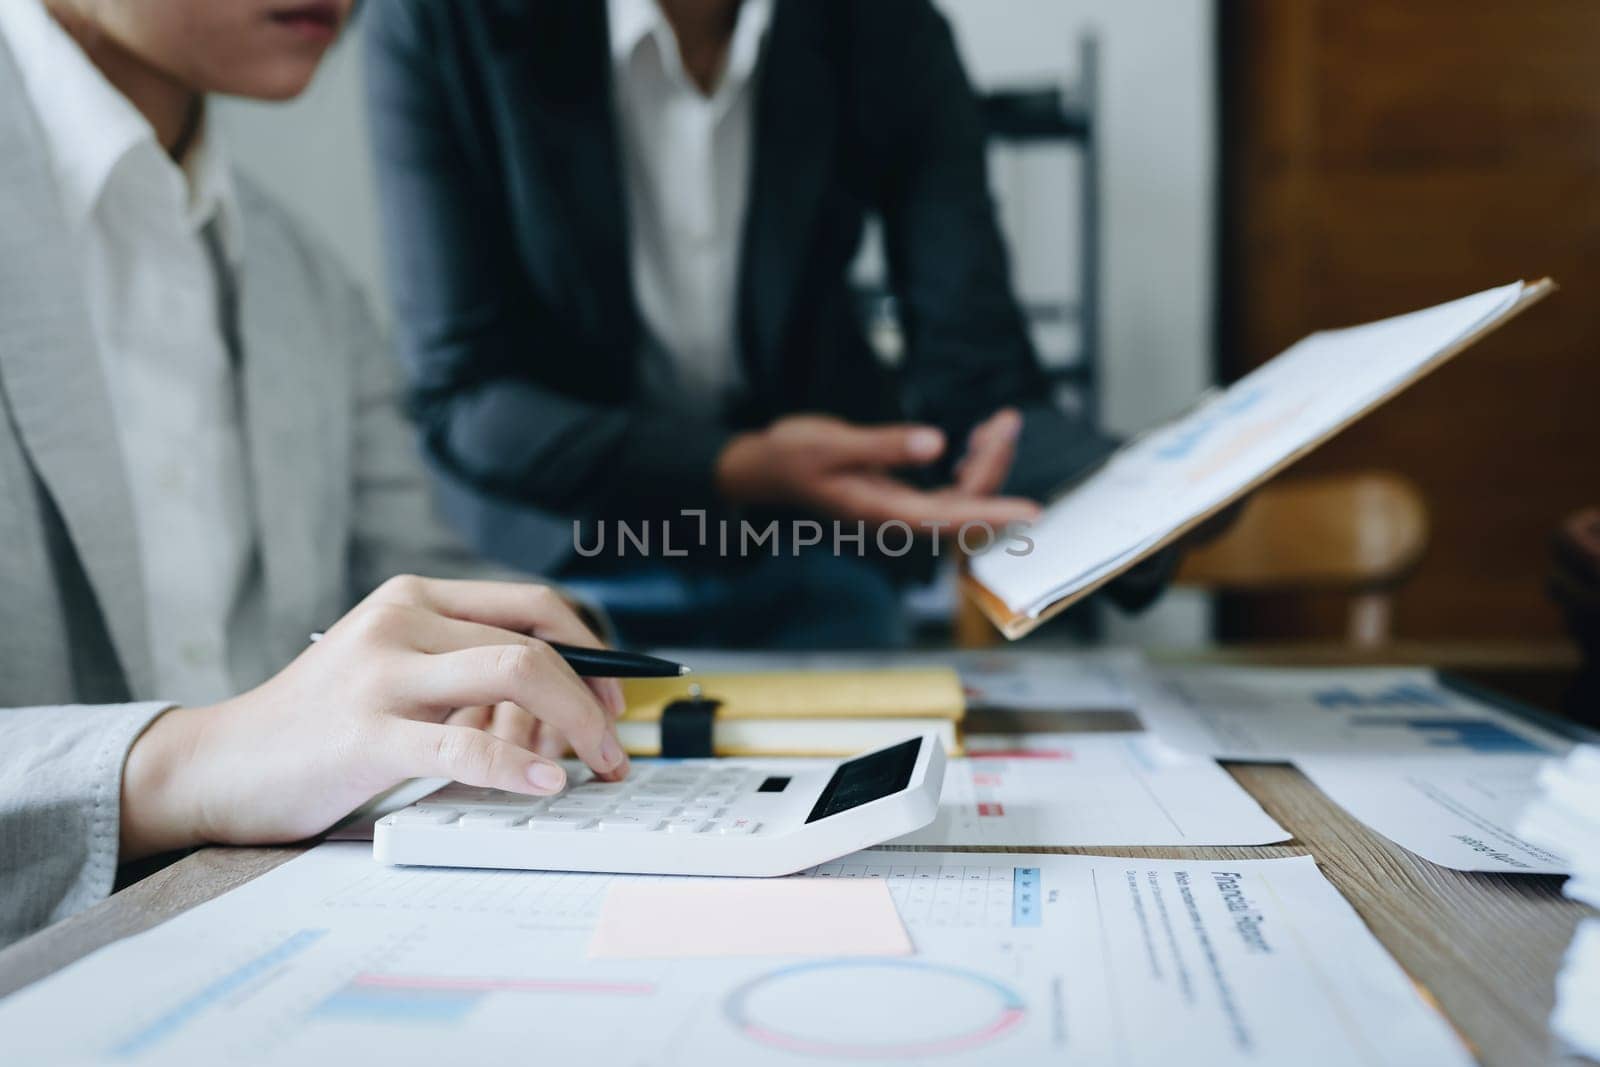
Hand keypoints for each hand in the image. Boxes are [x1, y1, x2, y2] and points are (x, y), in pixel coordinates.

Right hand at [119, 576, 628, 858]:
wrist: (219, 765)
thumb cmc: (319, 726)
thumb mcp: (398, 675)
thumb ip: (467, 675)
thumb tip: (565, 703)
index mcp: (414, 598)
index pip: (533, 607)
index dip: (591, 650)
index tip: (615, 698)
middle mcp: (401, 620)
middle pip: (534, 645)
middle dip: (593, 700)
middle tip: (616, 749)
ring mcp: (381, 672)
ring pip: (515, 674)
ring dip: (577, 724)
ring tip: (599, 766)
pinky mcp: (364, 732)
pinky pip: (464, 743)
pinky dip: (518, 762)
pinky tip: (547, 781)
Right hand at [715, 410, 1039, 530]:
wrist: (764, 468)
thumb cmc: (791, 457)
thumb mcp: (831, 444)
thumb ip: (884, 445)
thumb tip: (935, 443)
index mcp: (882, 512)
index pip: (950, 518)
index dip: (993, 513)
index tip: (1031, 512)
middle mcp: (897, 518)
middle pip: (965, 504)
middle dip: (993, 464)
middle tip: (1007, 420)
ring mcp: (900, 509)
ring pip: (962, 497)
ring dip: (986, 463)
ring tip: (1000, 423)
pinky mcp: (901, 496)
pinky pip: (950, 491)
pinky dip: (970, 466)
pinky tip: (976, 442)